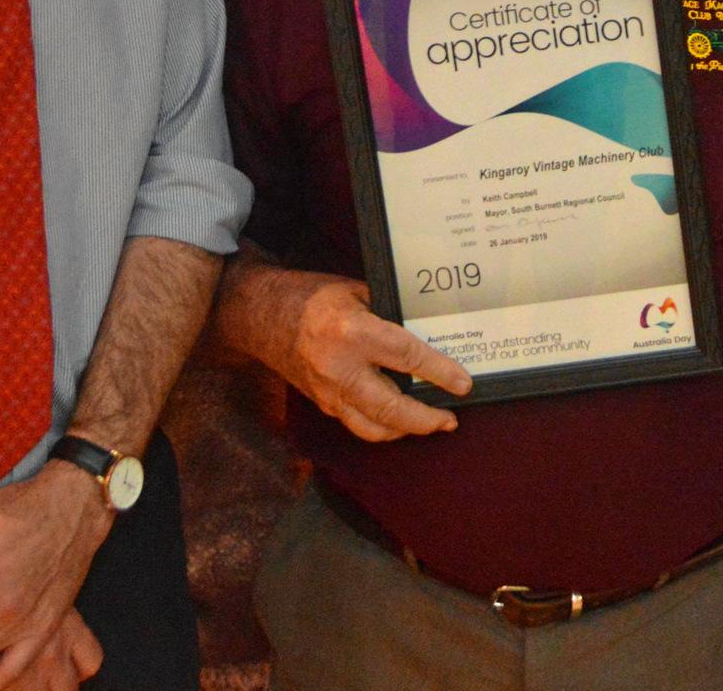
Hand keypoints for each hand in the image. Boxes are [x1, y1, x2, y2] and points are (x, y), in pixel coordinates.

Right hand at [281, 275, 469, 440]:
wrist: (260, 316)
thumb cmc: (310, 298)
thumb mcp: (356, 292)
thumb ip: (389, 315)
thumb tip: (427, 334)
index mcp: (351, 332)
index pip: (407, 357)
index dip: (440, 372)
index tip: (463, 383)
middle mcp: (339, 368)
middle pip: (391, 408)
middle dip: (426, 419)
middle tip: (450, 418)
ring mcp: (327, 391)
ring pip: (373, 427)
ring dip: (406, 430)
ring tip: (431, 423)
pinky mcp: (321, 403)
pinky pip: (357, 423)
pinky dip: (382, 426)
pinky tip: (400, 418)